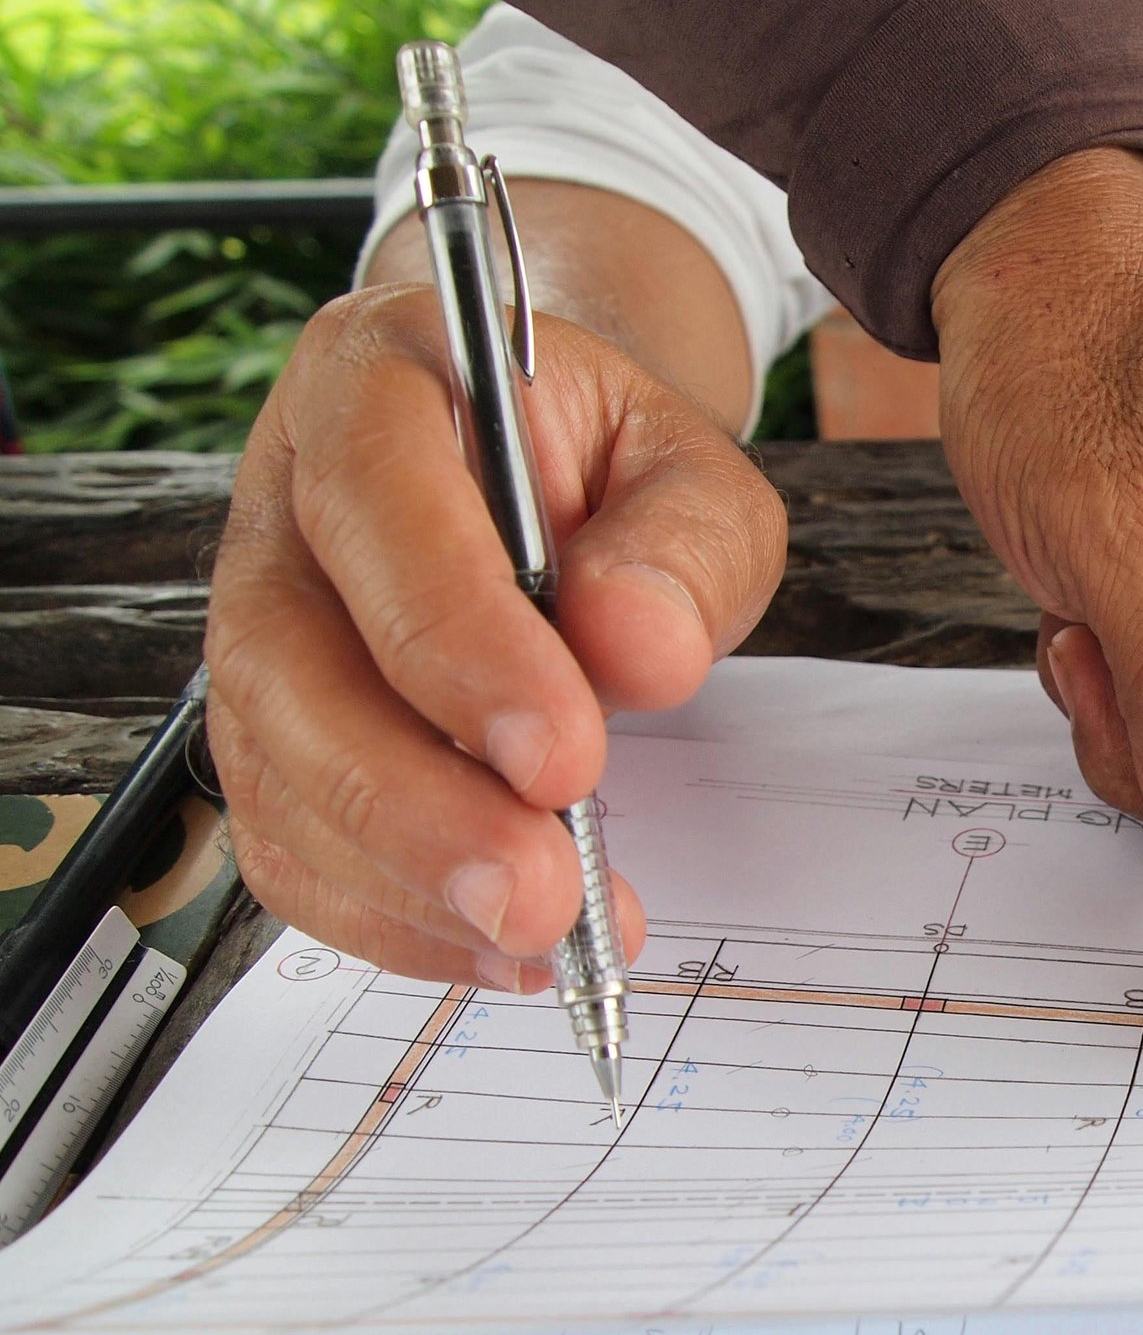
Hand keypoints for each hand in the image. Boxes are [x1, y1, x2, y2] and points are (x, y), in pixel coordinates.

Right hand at [206, 285, 785, 988]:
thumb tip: (636, 649)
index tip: (564, 757)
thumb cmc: (610, 467)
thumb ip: (685, 543)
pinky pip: (290, 845)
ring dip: (404, 881)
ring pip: (274, 771)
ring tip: (544, 935)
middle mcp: (282, 507)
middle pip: (287, 664)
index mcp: (373, 387)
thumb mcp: (691, 466)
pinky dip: (389, 918)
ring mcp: (260, 627)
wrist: (550, 472)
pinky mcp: (274, 734)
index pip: (376, 506)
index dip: (455, 642)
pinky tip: (494, 947)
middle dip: (415, 803)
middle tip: (542, 894)